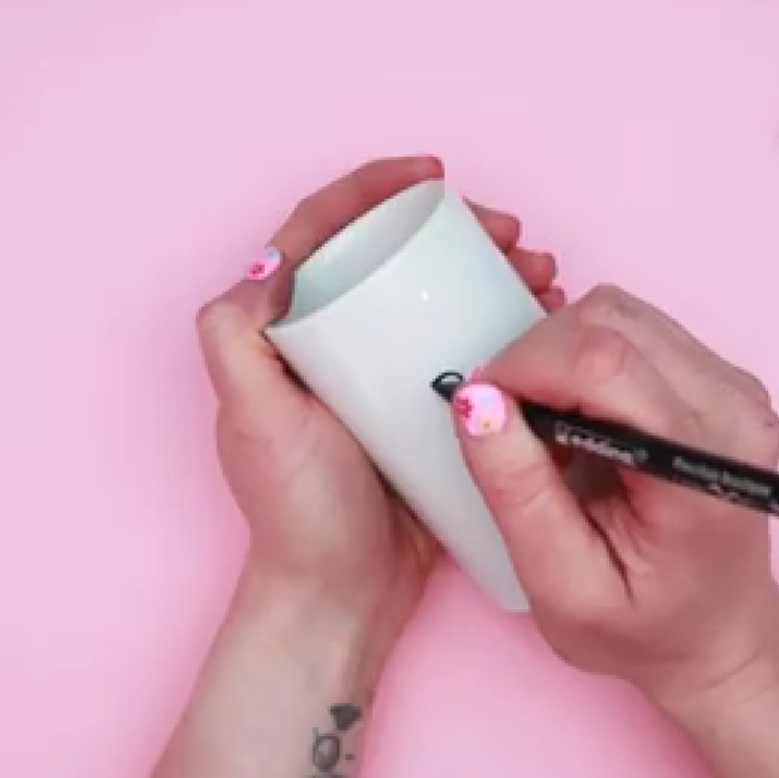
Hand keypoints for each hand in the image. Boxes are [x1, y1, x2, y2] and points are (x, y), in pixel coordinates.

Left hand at [195, 156, 565, 634]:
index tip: (433, 179)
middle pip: (394, 254)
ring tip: (543, 272)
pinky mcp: (426, 409)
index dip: (374, 189)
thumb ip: (235, 338)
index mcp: (283, 331)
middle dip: (458, 228)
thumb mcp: (251, 420)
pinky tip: (542, 321)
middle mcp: (331, 343)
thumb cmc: (295, 514)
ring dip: (493, 269)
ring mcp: (382, 375)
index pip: (322, 231)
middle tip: (513, 233)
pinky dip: (506, 322)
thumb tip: (267, 261)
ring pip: (439, 295)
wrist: (342, 599)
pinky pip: (467, 345)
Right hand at [448, 285, 778, 704]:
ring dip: (560, 356)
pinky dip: (586, 359)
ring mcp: (735, 387)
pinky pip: (634, 328)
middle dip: (536, 358)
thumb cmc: (644, 626)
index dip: (525, 367)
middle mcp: (734, 411)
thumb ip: (518, 493)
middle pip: (609, 321)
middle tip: (511, 427)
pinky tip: (581, 420)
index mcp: (702, 468)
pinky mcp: (720, 376)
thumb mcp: (562, 588)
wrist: (717, 634)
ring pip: (618, 312)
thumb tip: (474, 401)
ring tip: (550, 432)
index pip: (604, 363)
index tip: (482, 408)